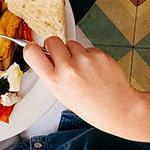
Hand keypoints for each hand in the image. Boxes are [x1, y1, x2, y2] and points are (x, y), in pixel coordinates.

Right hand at [24, 37, 140, 134]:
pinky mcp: (98, 54)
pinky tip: (95, 69)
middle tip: (62, 58)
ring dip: (74, 52)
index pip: (32, 52)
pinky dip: (89, 56)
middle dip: (55, 47)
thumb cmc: (90, 105)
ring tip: (83, 69)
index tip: (35, 48)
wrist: (118, 108)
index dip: (32, 48)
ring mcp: (84, 60)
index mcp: (54, 80)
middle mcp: (68, 68)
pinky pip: (87, 48)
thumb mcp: (61, 94)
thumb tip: (44, 55)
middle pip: (51, 40)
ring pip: (71, 43)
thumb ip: (51, 74)